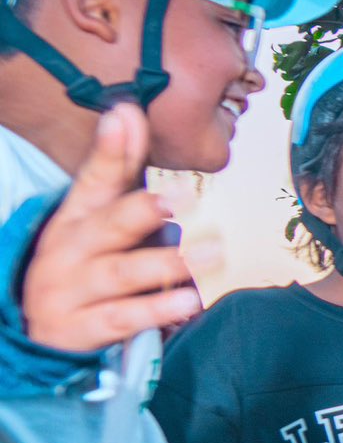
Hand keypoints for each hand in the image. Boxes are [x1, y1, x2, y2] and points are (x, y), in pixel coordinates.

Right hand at [19, 105, 207, 351]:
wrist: (33, 330)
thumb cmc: (80, 264)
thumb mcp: (93, 216)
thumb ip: (117, 168)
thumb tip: (128, 111)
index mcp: (74, 218)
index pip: (93, 178)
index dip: (110, 149)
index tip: (127, 114)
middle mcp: (69, 250)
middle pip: (107, 225)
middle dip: (141, 210)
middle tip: (181, 198)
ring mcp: (72, 290)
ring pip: (122, 273)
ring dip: (167, 263)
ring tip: (210, 254)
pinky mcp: (82, 328)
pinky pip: (123, 319)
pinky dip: (157, 310)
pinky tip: (191, 302)